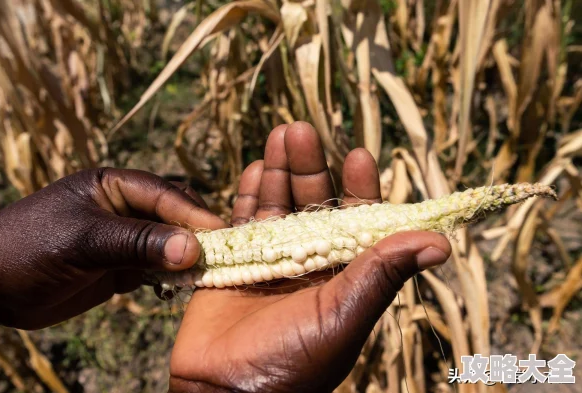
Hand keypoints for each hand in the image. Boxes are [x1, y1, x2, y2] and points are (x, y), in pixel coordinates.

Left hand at [0, 168, 226, 328]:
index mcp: (112, 185)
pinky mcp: (123, 266)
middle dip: (194, 233)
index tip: (218, 234)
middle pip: (173, 215)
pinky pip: (157, 267)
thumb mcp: (85, 240)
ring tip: (204, 273)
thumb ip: (139, 242)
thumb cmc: (30, 248)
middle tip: (217, 255)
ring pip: (169, 242)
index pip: (162, 194)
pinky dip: (171, 276)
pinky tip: (180, 286)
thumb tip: (192, 248)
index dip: (191, 213)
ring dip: (186, 257)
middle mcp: (123, 207)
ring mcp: (124, 238)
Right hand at [169, 122, 450, 392]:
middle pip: (311, 203)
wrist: (225, 391)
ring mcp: (270, 259)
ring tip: (281, 135)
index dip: (358, 188)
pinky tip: (252, 169)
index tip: (359, 155)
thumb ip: (383, 275)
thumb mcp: (344, 315)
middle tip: (302, 130)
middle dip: (308, 166)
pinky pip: (241, 222)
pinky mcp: (234, 262)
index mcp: (342, 274)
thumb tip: (440, 242)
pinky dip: (246, 195)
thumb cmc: (292, 363)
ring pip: (276, 205)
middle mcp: (309, 261)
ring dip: (277, 171)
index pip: (356, 220)